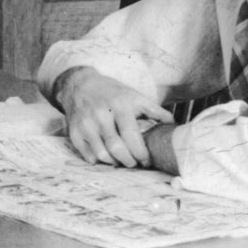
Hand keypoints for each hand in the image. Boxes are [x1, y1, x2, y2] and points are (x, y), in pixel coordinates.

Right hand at [54, 66, 173, 167]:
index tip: (147, 161)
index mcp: (119, 106)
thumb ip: (155, 111)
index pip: (132, 136)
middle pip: (116, 148)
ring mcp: (85, 123)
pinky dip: (97, 160)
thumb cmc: (112, 92)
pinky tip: (105, 156)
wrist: (80, 84)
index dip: (141, 153)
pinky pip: (87, 154)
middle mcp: (100, 115)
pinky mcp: (74, 130)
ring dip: (114, 162)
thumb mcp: (135, 96)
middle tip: (135, 163)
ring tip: (120, 161)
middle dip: (129, 161)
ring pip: (101, 153)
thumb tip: (173, 126)